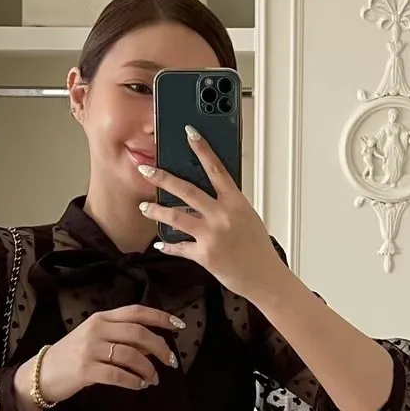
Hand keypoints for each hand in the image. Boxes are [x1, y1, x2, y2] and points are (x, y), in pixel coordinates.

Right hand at [18, 304, 181, 405]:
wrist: (42, 373)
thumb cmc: (73, 355)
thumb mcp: (94, 337)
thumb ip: (120, 334)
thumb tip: (153, 343)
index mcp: (101, 318)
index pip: (136, 311)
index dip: (160, 317)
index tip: (179, 326)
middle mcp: (96, 330)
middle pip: (138, 333)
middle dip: (160, 347)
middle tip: (170, 362)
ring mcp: (90, 349)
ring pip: (130, 355)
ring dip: (148, 369)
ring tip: (153, 379)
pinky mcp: (85, 370)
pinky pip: (118, 375)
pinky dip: (133, 381)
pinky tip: (139, 386)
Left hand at [137, 127, 286, 301]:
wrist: (264, 277)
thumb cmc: (258, 248)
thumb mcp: (247, 218)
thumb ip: (228, 205)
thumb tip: (209, 195)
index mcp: (236, 202)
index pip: (216, 169)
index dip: (202, 149)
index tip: (189, 133)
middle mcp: (222, 215)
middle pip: (186, 190)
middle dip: (162, 178)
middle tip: (146, 171)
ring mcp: (212, 235)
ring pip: (175, 216)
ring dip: (156, 211)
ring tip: (145, 207)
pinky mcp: (204, 255)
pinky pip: (179, 247)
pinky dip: (168, 245)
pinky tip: (160, 242)